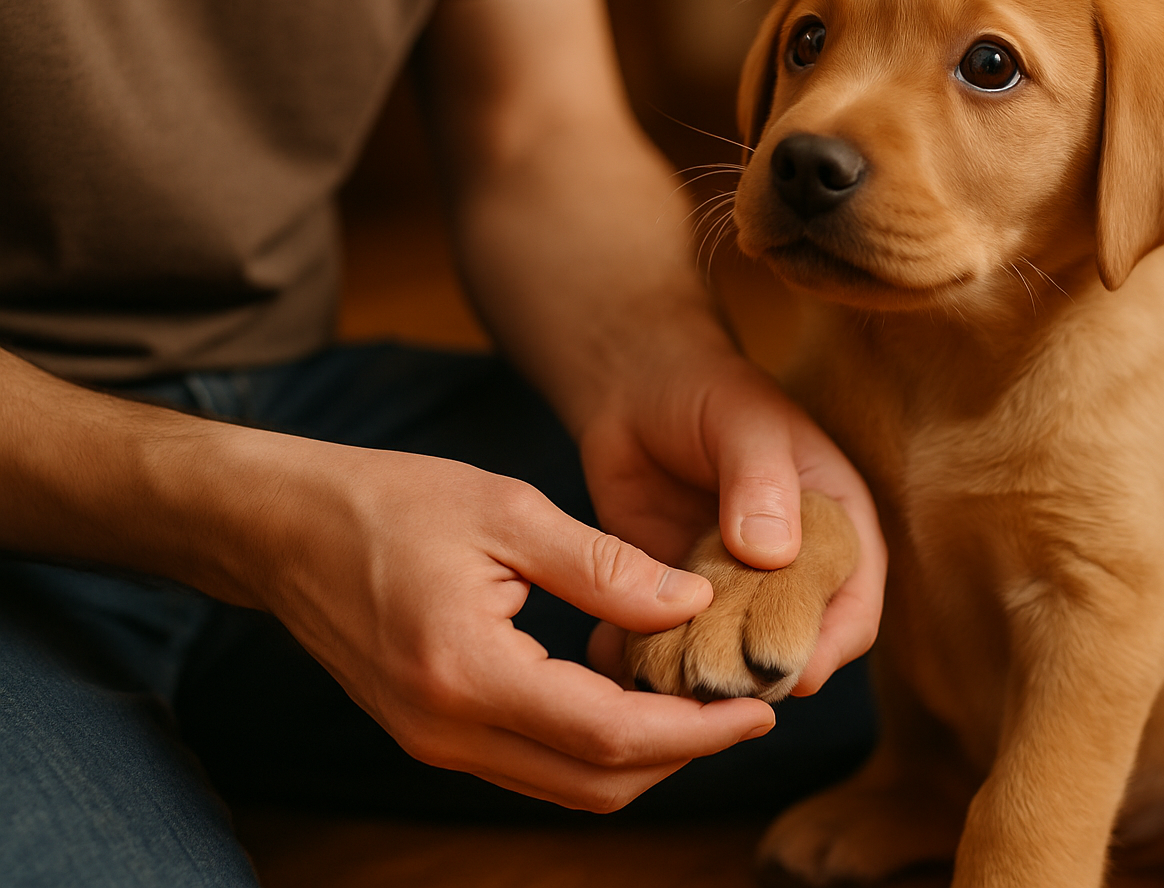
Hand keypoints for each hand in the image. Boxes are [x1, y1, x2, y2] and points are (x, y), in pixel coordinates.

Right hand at [246, 433, 776, 811]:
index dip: (697, 733)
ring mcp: (434, 742)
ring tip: (701, 704)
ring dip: (642, 758)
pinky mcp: (432, 734)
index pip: (611, 736)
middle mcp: (448, 730)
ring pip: (566, 786)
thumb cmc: (388, 501)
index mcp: (469, 672)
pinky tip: (630, 697)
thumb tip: (692, 604)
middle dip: (683, 756)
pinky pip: (532, 765)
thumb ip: (604, 567)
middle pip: (596, 784)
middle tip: (743, 710)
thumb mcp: (508, 509)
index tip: (758, 712)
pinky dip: (594, 747)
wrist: (281, 528)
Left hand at [579, 343, 885, 696]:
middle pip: (792, 649)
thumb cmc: (708, 391)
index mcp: (837, 527)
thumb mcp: (744, 422)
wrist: (636, 390)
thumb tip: (775, 554)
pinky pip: (672, 646)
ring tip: (656, 668)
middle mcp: (794, 570)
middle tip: (709, 679)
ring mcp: (737, 590)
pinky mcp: (681, 599)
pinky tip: (613, 650)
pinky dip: (648, 658)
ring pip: (729, 658)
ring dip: (696, 673)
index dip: (829, 646)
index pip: (855, 609)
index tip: (786, 670)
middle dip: (754, 672)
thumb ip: (762, 481)